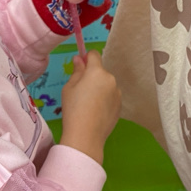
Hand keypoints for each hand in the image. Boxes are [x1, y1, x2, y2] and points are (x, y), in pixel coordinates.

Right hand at [59, 50, 120, 164]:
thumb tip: (79, 59)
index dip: (86, 58)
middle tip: (81, 91)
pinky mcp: (120, 105)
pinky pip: (111, 96)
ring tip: (89, 105)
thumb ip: (77, 71)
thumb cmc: (73, 109)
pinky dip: (105, 100)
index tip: (80, 67)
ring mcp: (117, 93)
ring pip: (106, 84)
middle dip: (92, 76)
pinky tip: (96, 112)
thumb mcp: (69, 87)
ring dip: (100, 88)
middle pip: (100, 71)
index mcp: (97, 72)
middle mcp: (111, 79)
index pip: (94, 55)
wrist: (86, 136)